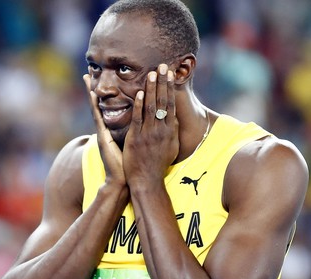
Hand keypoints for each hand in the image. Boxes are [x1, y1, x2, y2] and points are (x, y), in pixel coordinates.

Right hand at [83, 74, 125, 185]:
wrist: (121, 181)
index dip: (100, 93)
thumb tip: (139, 122)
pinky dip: (98, 107)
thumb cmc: (127, 165)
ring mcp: (101, 134)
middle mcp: (103, 130)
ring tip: (87, 78)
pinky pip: (101, 119)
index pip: (104, 108)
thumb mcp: (129, 145)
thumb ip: (130, 133)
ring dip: (92, 92)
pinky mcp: (103, 139)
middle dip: (91, 88)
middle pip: (96, 105)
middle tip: (87, 71)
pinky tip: (97, 94)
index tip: (96, 79)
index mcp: (109, 130)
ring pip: (96, 109)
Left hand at [124, 64, 178, 186]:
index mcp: (170, 131)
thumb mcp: (171, 147)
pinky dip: (139, 105)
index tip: (170, 74)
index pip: (170, 104)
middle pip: (162, 102)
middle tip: (163, 66)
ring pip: (151, 107)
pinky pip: (138, 119)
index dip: (170, 88)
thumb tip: (173, 117)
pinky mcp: (136, 139)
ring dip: (151, 89)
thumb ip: (172, 131)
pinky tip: (140, 93)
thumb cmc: (159, 165)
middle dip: (162, 83)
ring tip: (152, 73)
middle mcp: (161, 130)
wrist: (147, 180)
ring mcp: (148, 134)